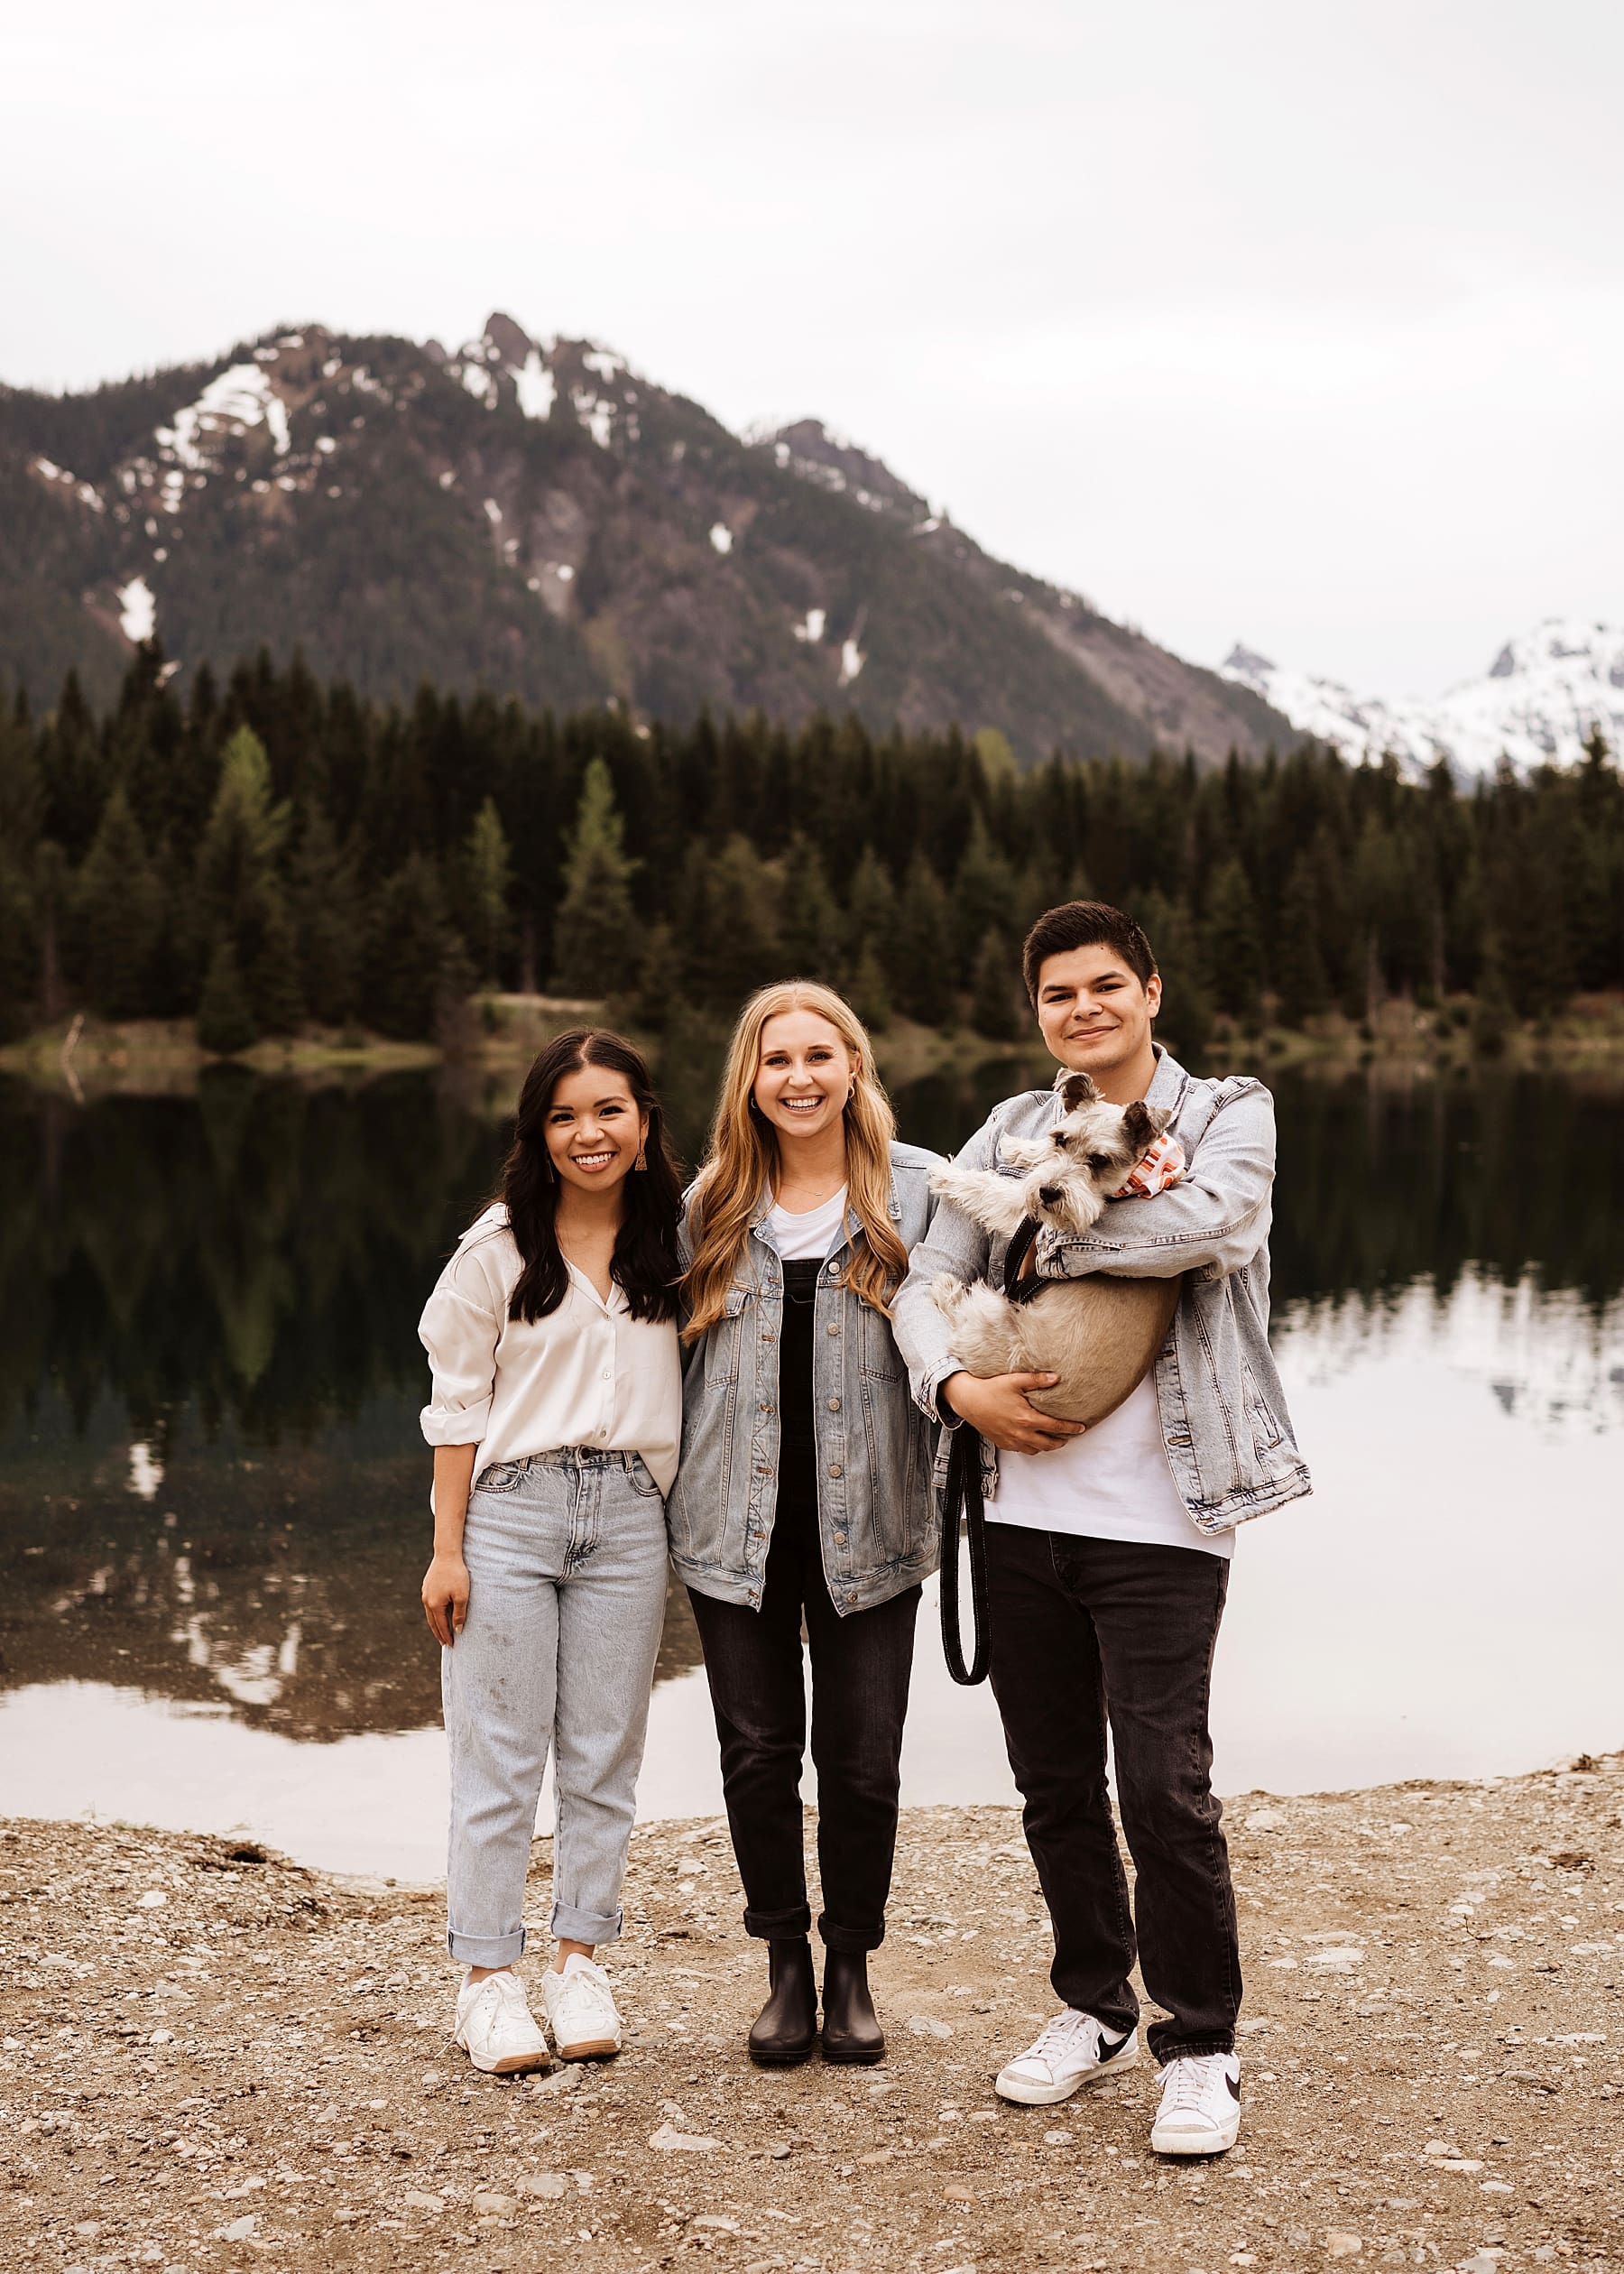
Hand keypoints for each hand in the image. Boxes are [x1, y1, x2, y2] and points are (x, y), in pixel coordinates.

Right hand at [421, 1552, 469, 1646]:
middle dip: (439, 1633)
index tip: (451, 1645)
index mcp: (435, 1605)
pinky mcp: (427, 1585)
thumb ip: (459, 1614)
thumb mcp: (462, 1596)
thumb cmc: (457, 1575)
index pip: (441, 1626)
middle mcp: (427, 1600)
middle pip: (433, 1622)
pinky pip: (430, 1604)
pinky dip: (434, 1612)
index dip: (447, 1636)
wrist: (447, 1553)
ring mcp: (425, 1593)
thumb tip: (458, 1630)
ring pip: (430, 1613)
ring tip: (441, 1631)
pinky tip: (438, 1613)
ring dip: (436, 1623)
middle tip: (444, 1643)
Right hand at [941, 1370, 1085, 1454]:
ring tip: (1053, 1439)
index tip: (1081, 1427)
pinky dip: (1031, 1447)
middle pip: (1049, 1443)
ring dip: (1047, 1446)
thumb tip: (1056, 1377)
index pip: (1056, 1426)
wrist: (968, 1400)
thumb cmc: (991, 1389)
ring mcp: (1011, 1440)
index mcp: (1027, 1418)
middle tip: (1070, 1436)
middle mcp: (1021, 1433)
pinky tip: (1033, 1440)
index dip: (1071, 1428)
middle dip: (1062, 1441)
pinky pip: (1022, 1450)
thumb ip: (1037, 1380)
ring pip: (1036, 1450)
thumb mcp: (1015, 1380)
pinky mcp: (1003, 1443)